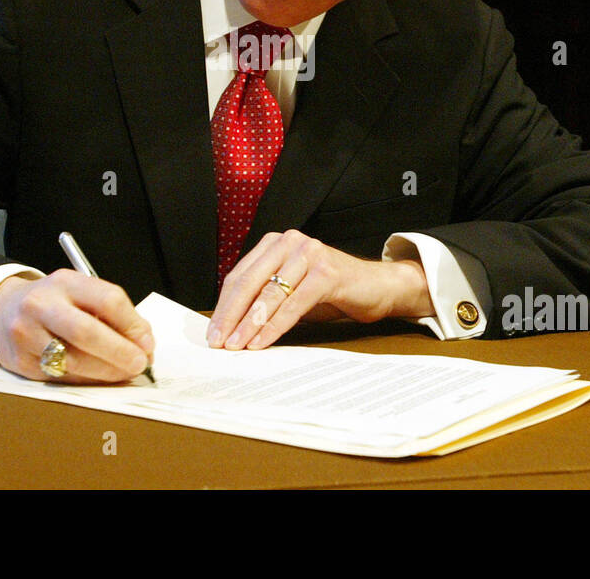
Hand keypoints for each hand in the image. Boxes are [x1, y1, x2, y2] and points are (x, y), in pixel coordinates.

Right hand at [0, 271, 154, 383]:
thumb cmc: (56, 303)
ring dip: (106, 372)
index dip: (132, 324)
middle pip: (87, 332)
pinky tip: (99, 377)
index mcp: (65, 282)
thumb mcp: (81, 293)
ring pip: (73, 361)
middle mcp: (41, 305)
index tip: (147, 342)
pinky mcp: (20, 362)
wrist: (4, 310)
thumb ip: (114, 314)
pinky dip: (86, 380)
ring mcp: (26, 335)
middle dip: (119, 352)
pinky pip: (61, 377)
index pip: (107, 300)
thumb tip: (144, 343)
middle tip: (140, 364)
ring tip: (123, 373)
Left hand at [206, 229, 433, 350]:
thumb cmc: (330, 292)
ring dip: (249, 324)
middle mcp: (290, 242)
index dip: (224, 307)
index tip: (212, 333)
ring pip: (270, 294)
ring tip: (236, 346)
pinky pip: (293, 303)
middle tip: (218, 343)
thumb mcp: (291, 291)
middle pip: (249, 283)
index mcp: (275, 244)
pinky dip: (275, 326)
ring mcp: (309, 253)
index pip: (239, 277)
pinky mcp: (326, 271)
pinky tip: (263, 342)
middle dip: (231, 316)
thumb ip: (264, 299)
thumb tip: (229, 327)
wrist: (377, 287)